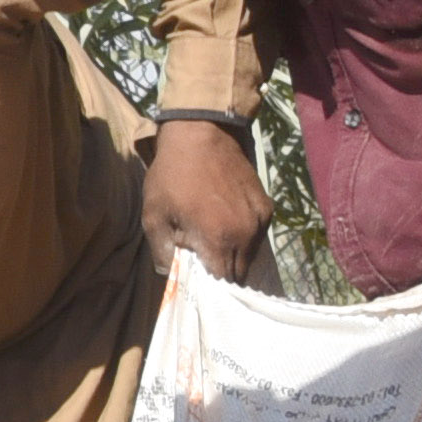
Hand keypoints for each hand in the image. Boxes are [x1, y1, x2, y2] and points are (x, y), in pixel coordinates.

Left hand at [150, 119, 275, 286]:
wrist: (201, 136)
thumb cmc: (171, 176)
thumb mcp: (153, 215)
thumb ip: (162, 251)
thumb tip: (170, 273)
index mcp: (220, 239)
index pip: (221, 281)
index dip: (207, 285)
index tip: (194, 279)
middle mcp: (247, 233)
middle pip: (238, 271)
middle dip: (220, 272)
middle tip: (200, 260)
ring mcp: (261, 220)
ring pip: (250, 255)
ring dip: (232, 255)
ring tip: (210, 240)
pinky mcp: (267, 207)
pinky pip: (257, 236)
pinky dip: (243, 238)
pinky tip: (223, 225)